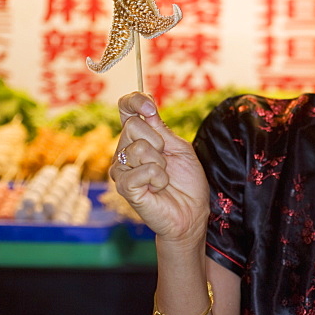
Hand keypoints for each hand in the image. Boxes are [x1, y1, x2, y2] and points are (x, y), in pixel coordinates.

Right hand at [110, 92, 209, 246]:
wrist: (191, 212)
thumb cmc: (187, 181)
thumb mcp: (179, 148)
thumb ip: (161, 129)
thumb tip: (147, 109)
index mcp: (139, 138)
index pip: (126, 109)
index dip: (134, 101)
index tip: (150, 108)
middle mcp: (125, 150)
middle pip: (132, 126)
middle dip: (158, 141)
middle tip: (165, 160)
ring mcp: (122, 169)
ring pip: (138, 148)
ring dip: (160, 163)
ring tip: (163, 177)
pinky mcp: (125, 187)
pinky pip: (142, 170)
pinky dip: (158, 178)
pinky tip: (159, 188)